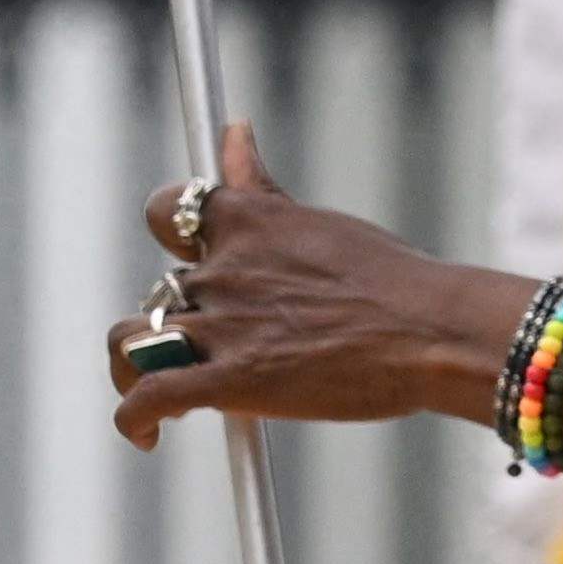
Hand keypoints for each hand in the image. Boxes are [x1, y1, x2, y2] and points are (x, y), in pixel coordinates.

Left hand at [103, 123, 537, 450]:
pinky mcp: (229, 382)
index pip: (165, 209)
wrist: (432, 333)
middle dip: (175, 319)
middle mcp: (225, 269)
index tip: (187, 256)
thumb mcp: (317, 222)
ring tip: (155, 384)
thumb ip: (260, 185)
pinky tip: (151, 434)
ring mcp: (223, 326)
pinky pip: (147, 398)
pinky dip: (135, 418)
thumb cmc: (390, 279)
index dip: (168, 235)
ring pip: (130, 342)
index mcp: (249, 221)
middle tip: (208, 345)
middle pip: (157, 290)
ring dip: (133, 365)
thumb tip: (234, 130)